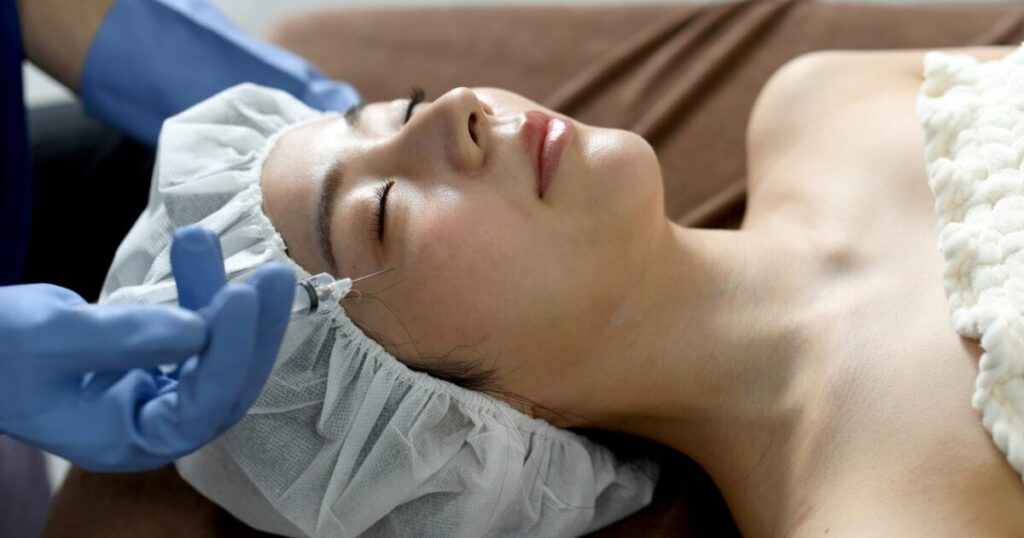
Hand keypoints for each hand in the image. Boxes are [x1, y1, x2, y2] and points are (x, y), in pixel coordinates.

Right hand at [0, 226, 293, 470]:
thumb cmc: (0, 350)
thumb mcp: (50, 340)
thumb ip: (125, 338)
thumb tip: (199, 327)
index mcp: (129, 440)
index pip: (201, 407)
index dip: (229, 354)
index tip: (241, 298)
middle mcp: (155, 424)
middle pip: (226, 383)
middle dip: (252, 327)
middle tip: (274, 275)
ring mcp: (160, 392)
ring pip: (217, 351)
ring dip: (224, 298)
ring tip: (210, 243)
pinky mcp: (160, 361)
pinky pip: (197, 329)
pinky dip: (199, 292)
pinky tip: (194, 250)